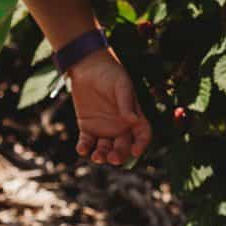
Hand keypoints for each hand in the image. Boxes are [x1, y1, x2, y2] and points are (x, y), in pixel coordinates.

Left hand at [67, 49, 150, 165]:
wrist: (87, 67)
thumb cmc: (109, 73)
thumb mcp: (121, 85)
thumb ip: (126, 102)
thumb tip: (133, 120)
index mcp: (134, 117)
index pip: (142, 135)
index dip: (141, 145)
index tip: (135, 151)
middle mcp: (121, 126)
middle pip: (123, 147)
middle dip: (119, 155)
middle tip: (113, 158)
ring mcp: (104, 128)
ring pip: (105, 149)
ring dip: (102, 156)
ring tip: (97, 157)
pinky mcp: (87, 127)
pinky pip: (87, 142)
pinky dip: (84, 148)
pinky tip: (82, 149)